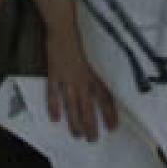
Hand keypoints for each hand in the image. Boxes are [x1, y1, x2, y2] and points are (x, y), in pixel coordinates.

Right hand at [44, 22, 117, 140]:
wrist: (64, 28)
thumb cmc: (80, 42)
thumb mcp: (93, 58)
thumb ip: (96, 74)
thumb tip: (103, 90)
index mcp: (93, 74)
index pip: (105, 98)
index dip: (109, 113)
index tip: (113, 127)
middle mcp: (82, 79)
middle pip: (89, 106)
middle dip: (91, 124)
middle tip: (93, 139)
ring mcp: (67, 77)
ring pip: (72, 104)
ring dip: (75, 121)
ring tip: (77, 135)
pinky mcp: (53, 73)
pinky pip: (53, 93)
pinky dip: (54, 105)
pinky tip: (55, 118)